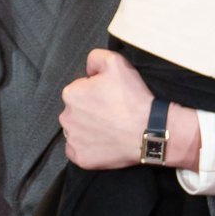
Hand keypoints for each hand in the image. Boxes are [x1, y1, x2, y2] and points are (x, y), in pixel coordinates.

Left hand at [59, 50, 199, 172]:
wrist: (149, 130)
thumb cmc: (133, 97)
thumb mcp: (116, 62)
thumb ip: (95, 58)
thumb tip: (89, 70)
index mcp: (71, 93)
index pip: (80, 90)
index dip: (97, 92)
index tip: (111, 97)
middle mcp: (66, 117)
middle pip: (76, 111)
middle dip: (90, 111)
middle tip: (112, 114)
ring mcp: (72, 139)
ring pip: (76, 130)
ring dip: (88, 129)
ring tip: (110, 128)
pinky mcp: (79, 157)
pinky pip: (77, 151)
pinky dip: (88, 148)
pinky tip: (104, 142)